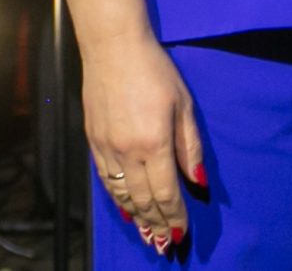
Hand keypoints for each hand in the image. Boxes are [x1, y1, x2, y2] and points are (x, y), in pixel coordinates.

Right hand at [80, 36, 204, 256]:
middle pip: (142, 199)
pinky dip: (117, 198)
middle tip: (164, 243)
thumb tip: (198, 181)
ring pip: (121, 194)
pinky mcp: (93, 142)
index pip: (166, 192)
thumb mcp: (183, 104)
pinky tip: (125, 207)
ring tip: (147, 233)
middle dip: (155, 223)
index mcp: (154, 144)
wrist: (113, 49)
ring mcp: (106, 149)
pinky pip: (105, 179)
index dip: (174, 215)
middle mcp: (127, 152)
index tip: (181, 232)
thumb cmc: (156, 71)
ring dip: (135, 216)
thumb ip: (190, 146)